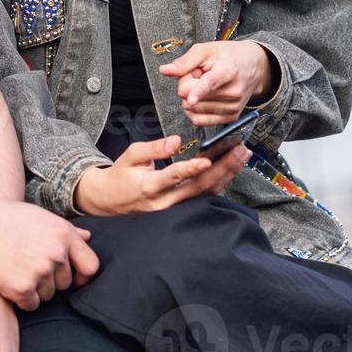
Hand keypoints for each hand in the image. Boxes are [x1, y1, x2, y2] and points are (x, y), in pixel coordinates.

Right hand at [0, 195, 99, 310]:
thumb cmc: (3, 217)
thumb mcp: (39, 216)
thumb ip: (66, 230)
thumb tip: (88, 237)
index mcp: (64, 233)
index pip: (91, 265)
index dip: (82, 275)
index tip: (72, 279)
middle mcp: (57, 253)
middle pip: (66, 283)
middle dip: (51, 281)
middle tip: (28, 269)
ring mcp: (40, 271)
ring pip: (48, 295)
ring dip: (35, 290)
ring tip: (15, 271)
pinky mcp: (22, 288)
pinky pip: (31, 305)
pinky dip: (21, 299)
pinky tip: (8, 282)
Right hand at [72, 135, 250, 216]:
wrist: (111, 201)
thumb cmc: (121, 176)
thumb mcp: (131, 156)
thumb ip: (154, 148)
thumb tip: (176, 140)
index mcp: (149, 186)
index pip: (174, 176)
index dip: (191, 168)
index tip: (207, 160)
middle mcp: (165, 202)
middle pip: (199, 187)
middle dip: (223, 167)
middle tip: (239, 150)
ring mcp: (174, 210)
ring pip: (205, 194)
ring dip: (226, 174)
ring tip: (240, 156)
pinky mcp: (181, 211)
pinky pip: (203, 198)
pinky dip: (219, 183)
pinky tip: (230, 169)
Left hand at [159, 41, 275, 126]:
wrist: (253, 67)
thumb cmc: (228, 56)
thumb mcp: (206, 50)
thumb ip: (184, 62)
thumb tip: (164, 70)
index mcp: (228, 70)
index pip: (210, 83)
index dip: (199, 91)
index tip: (191, 99)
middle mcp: (233, 92)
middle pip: (191, 96)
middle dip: (187, 85)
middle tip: (199, 75)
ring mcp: (233, 107)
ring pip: (193, 109)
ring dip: (191, 97)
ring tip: (205, 84)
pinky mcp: (230, 118)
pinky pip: (199, 120)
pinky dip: (195, 109)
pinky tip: (203, 98)